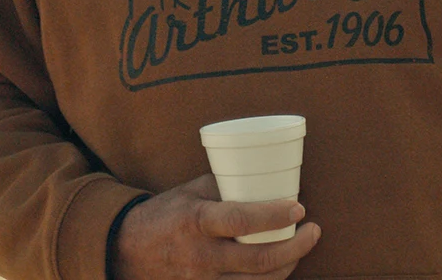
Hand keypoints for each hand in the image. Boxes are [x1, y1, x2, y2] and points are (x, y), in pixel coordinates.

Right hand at [112, 174, 320, 279]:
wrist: (128, 251)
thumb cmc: (165, 213)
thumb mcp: (190, 191)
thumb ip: (224, 186)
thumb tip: (264, 176)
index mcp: (196, 221)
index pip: (241, 221)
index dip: (274, 216)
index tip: (299, 208)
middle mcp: (201, 255)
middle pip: (258, 260)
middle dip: (295, 247)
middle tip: (314, 230)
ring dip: (288, 266)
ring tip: (302, 246)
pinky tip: (281, 267)